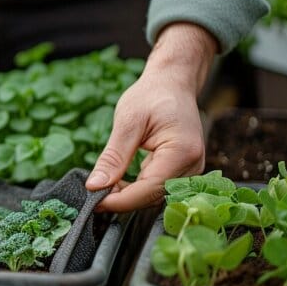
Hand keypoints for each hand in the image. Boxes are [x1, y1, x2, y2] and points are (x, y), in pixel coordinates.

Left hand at [86, 23, 217, 211]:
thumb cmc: (152, 95)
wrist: (172, 83)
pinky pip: (158, 187)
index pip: (148, 190)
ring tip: (103, 187)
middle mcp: (193, 165)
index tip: (94, 202)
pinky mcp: (183, 170)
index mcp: (182, 152)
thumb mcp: (127, 122)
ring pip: (155, 195)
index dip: (120, 201)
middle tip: (93, 194)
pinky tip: (118, 182)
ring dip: (128, 195)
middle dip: (122, 199)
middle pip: (153, 197)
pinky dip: (136, 188)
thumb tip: (95, 186)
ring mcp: (191, 170)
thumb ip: (113, 157)